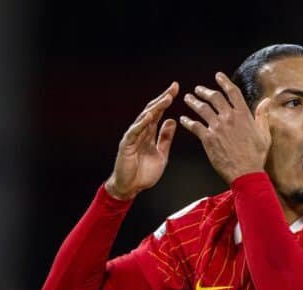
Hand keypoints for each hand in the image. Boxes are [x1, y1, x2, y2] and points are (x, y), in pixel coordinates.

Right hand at [105, 82, 178, 199]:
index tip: (177, 90)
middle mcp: (141, 132)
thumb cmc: (144, 173)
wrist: (130, 188)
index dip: (167, 101)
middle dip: (163, 98)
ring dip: (155, 108)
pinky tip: (149, 116)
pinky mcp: (126, 145)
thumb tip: (172, 121)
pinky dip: (141, 123)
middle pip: (152, 111)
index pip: (158, 113)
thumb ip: (165, 138)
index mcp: (149, 133)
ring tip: (166, 99)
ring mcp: (132, 137)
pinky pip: (134, 132)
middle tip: (174, 87)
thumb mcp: (161, 153)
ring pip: (144, 118)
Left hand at [180, 72, 270, 183]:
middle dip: (204, 91)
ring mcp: (217, 127)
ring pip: (202, 109)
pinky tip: (183, 119)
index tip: (218, 76)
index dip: (224, 81)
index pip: (232, 92)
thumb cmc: (256, 156)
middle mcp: (229, 117)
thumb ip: (262, 116)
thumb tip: (266, 101)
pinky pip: (195, 126)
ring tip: (188, 98)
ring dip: (194, 102)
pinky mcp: (208, 138)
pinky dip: (187, 121)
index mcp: (243, 114)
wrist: (246, 172)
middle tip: (198, 89)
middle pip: (214, 97)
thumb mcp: (264, 134)